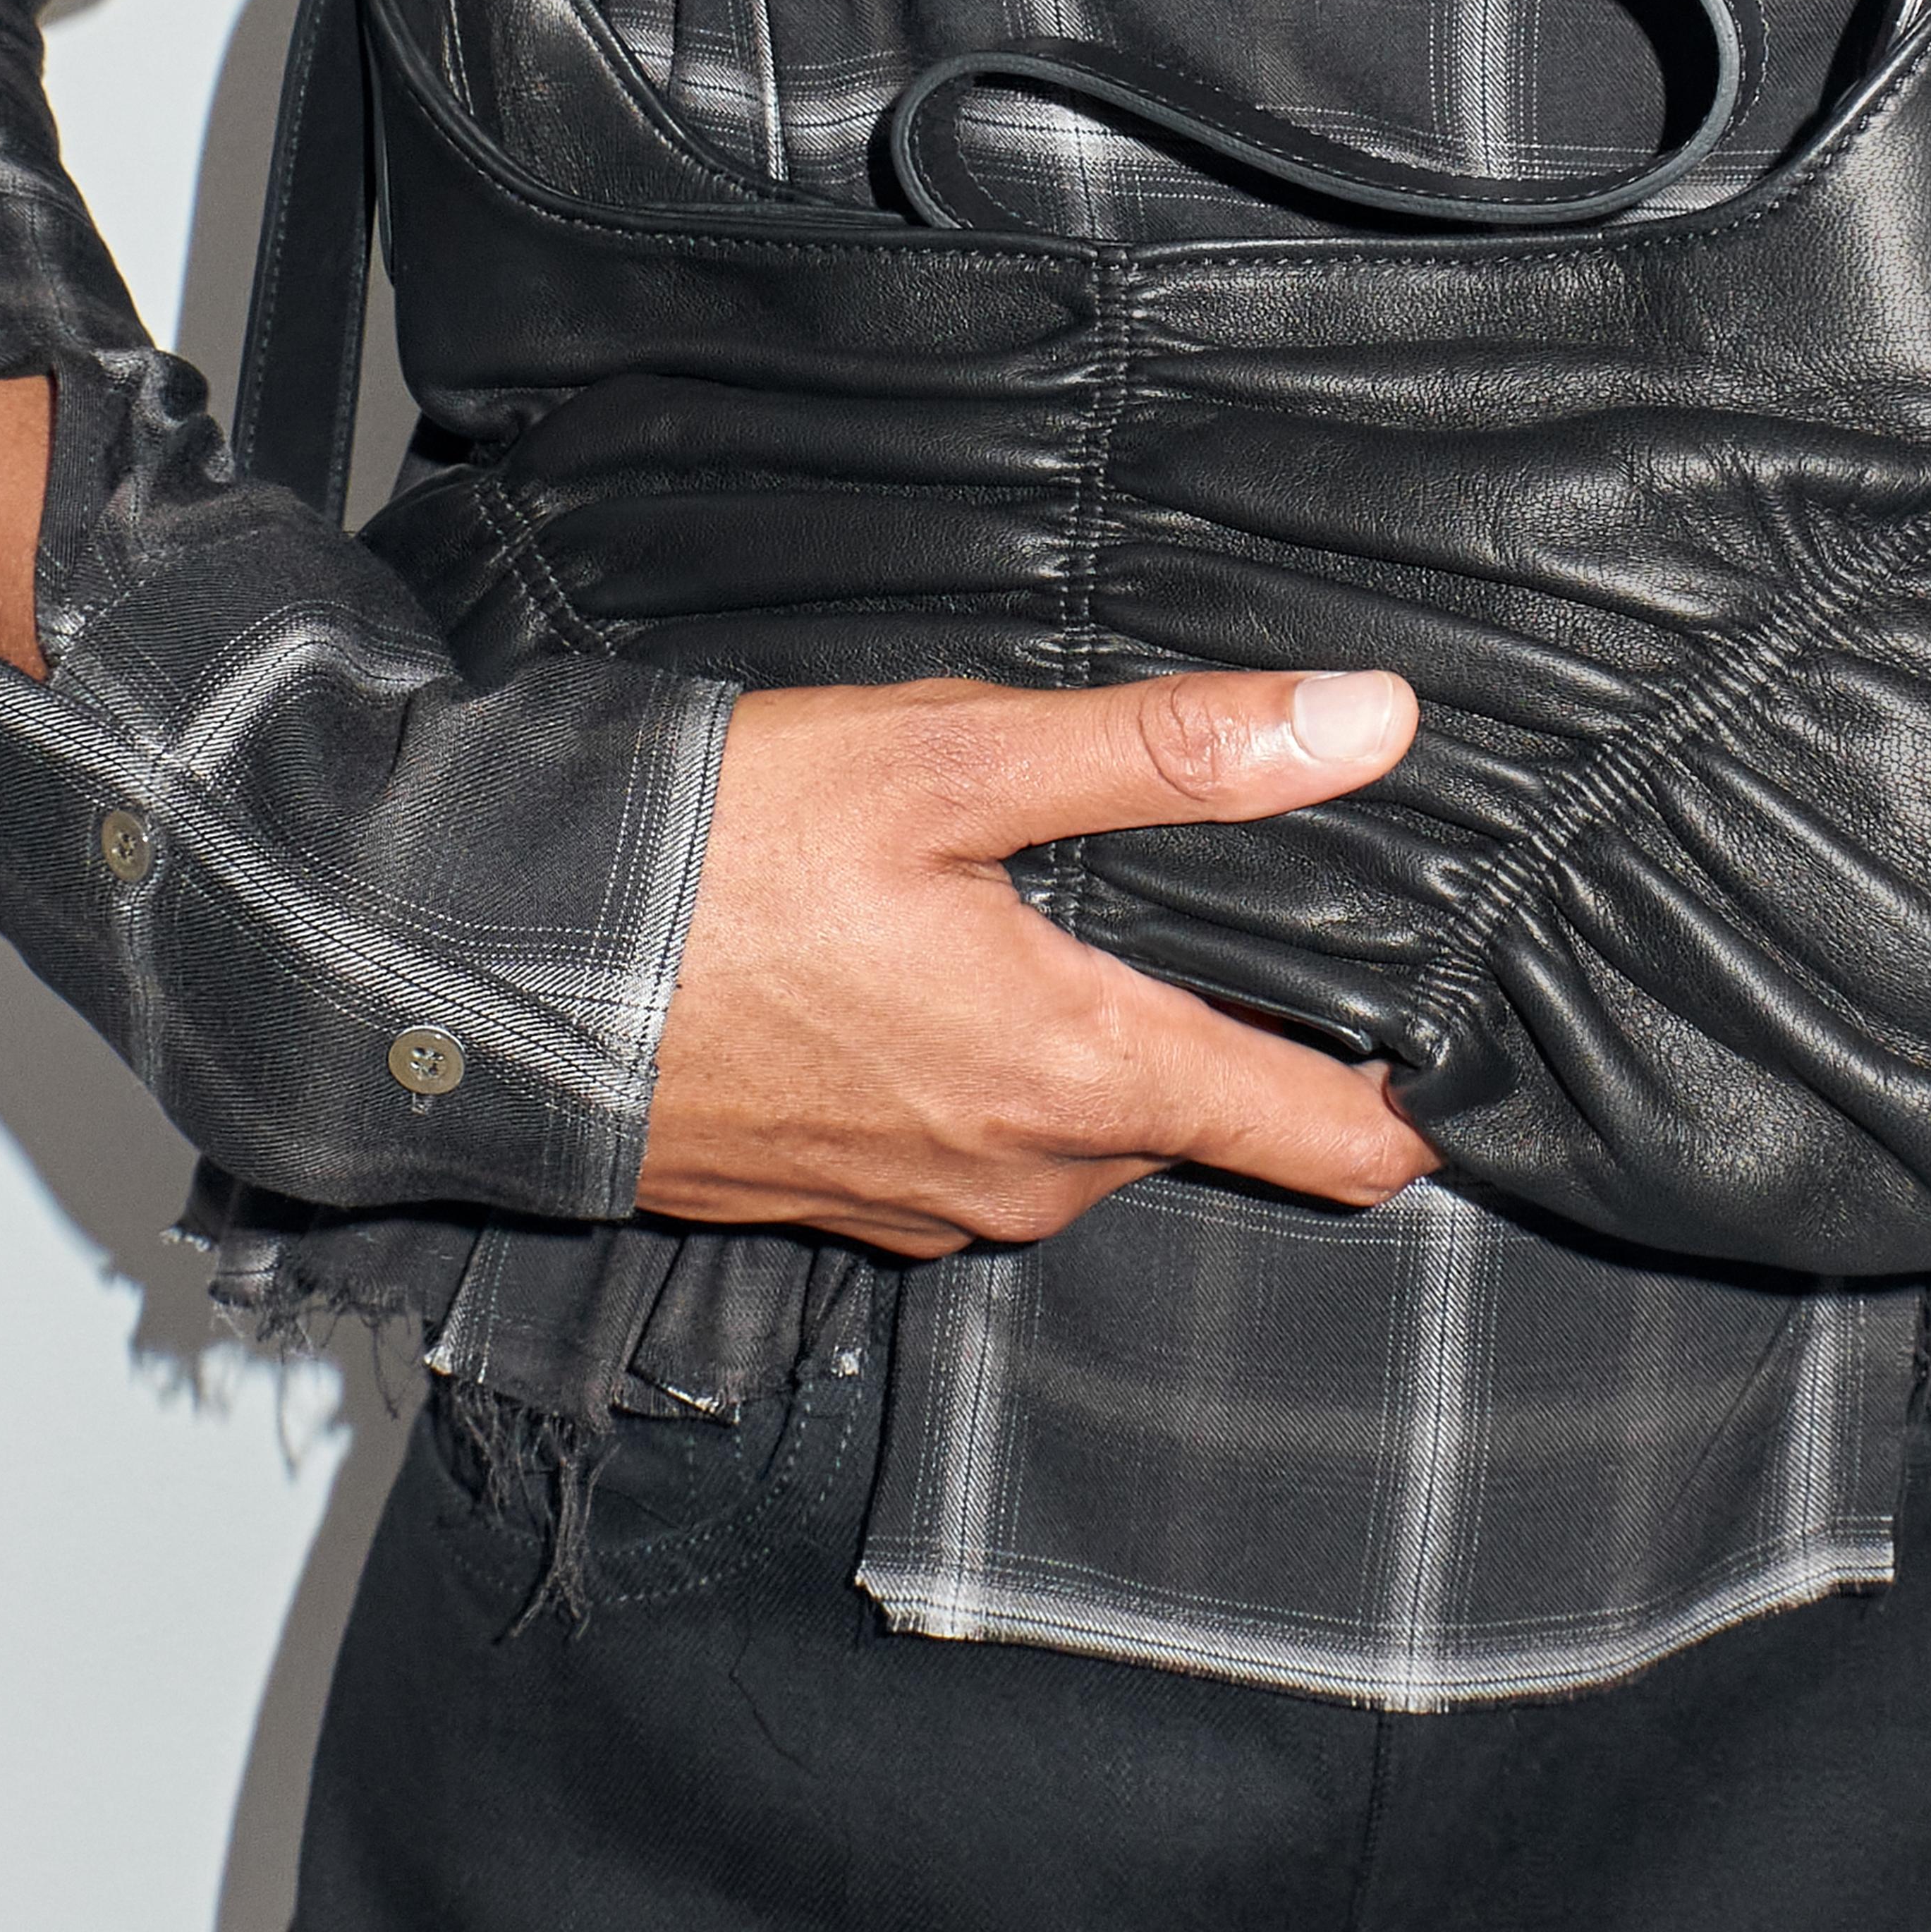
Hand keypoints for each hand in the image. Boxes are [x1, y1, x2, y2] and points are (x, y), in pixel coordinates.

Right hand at [643, 666, 1437, 1257]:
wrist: (484, 970)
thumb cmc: (715, 860)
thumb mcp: (956, 759)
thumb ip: (1172, 751)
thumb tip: (1368, 724)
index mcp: (1086, 1081)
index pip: (1330, 1141)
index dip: (1408, 1094)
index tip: (1446, 1030)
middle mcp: (1024, 1179)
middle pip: (1195, 1114)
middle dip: (1209, 1022)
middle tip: (1191, 897)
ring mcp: (925, 1207)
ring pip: (1077, 1127)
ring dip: (1080, 1042)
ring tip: (1035, 913)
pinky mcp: (840, 1204)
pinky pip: (967, 1146)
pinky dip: (974, 1069)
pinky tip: (911, 970)